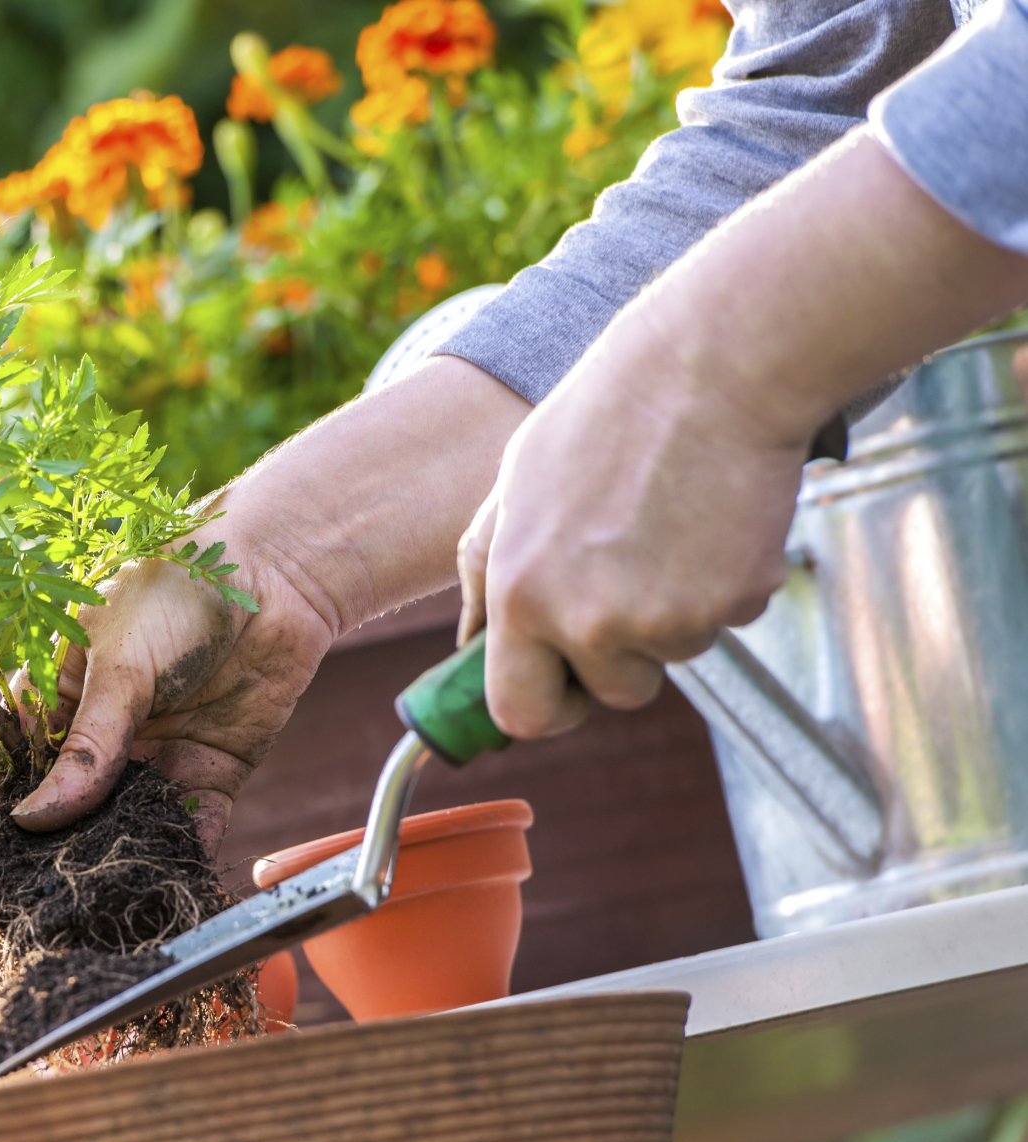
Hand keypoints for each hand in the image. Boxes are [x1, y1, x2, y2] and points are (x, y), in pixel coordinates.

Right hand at [0, 356, 527, 910]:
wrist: (275, 573)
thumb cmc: (176, 591)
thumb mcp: (118, 663)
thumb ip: (87, 746)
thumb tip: (32, 821)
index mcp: (54, 701)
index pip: (3, 774)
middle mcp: (97, 741)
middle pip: (54, 820)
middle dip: (33, 872)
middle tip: (17, 925)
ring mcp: (151, 762)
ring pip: (117, 834)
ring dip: (102, 877)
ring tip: (85, 930)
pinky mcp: (208, 777)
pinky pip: (188, 833)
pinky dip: (178, 867)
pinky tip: (163, 904)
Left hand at [456, 331, 803, 738]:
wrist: (710, 369)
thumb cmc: (603, 421)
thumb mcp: (512, 490)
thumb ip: (486, 576)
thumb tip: (468, 646)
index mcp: (520, 595)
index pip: (520, 712)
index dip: (546, 706)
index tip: (563, 688)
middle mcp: (587, 620)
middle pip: (611, 694)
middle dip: (621, 662)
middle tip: (629, 583)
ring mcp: (666, 619)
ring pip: (673, 655)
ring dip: (673, 611)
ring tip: (666, 527)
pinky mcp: (734, 602)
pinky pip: (725, 620)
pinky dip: (721, 584)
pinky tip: (709, 519)